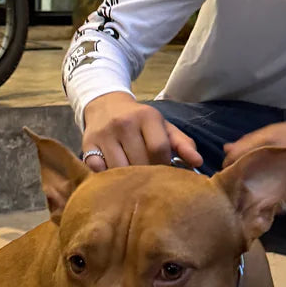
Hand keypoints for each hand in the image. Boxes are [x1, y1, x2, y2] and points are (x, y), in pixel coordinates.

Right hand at [80, 92, 202, 171]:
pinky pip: (99, 170)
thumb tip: (198, 162)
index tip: (164, 174)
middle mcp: (124, 123)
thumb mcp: (163, 126)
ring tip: (133, 182)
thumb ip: (182, 144)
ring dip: (128, 180)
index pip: (159, 149)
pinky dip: (107, 177)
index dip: (164, 166)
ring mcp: (104, 134)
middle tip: (150, 182)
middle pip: (139, 162)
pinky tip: (114, 178)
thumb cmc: (140, 122)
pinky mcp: (87, 144)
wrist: (105, 104)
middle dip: (147, 176)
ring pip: (119, 169)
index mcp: (147, 116)